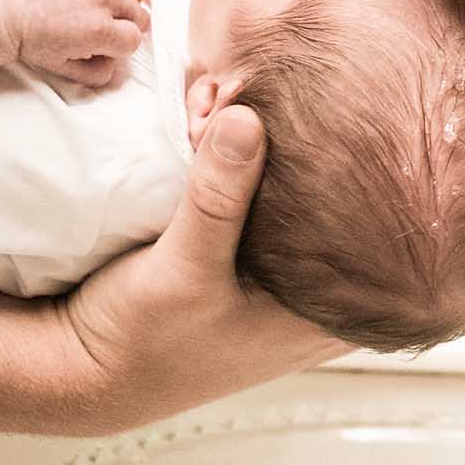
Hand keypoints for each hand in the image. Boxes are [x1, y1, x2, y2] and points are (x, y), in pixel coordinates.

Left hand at [0, 0, 150, 87]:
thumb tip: (119, 67)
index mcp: (99, 29)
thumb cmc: (28, 39)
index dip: (123, 45)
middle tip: (114, 23)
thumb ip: (98, 73)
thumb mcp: (63, 67)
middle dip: (127, 21)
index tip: (113, 44)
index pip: (134, 39)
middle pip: (137, 12)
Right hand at [0, 106, 349, 435]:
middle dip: (305, 143)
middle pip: (336, 198)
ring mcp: (278, 269)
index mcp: (327, 313)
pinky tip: (213, 118)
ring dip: (264, 143)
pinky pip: (253, 189)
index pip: (381, 233)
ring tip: (230, 102)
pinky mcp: (240, 249)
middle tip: (270, 97)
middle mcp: (314, 290)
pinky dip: (235, 156)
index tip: (346, 117)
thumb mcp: (185, 270)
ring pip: (291, 187)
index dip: (369, 174)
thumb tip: (248, 117)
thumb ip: (220, 199)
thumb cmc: (145, 342)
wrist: (82, 367)